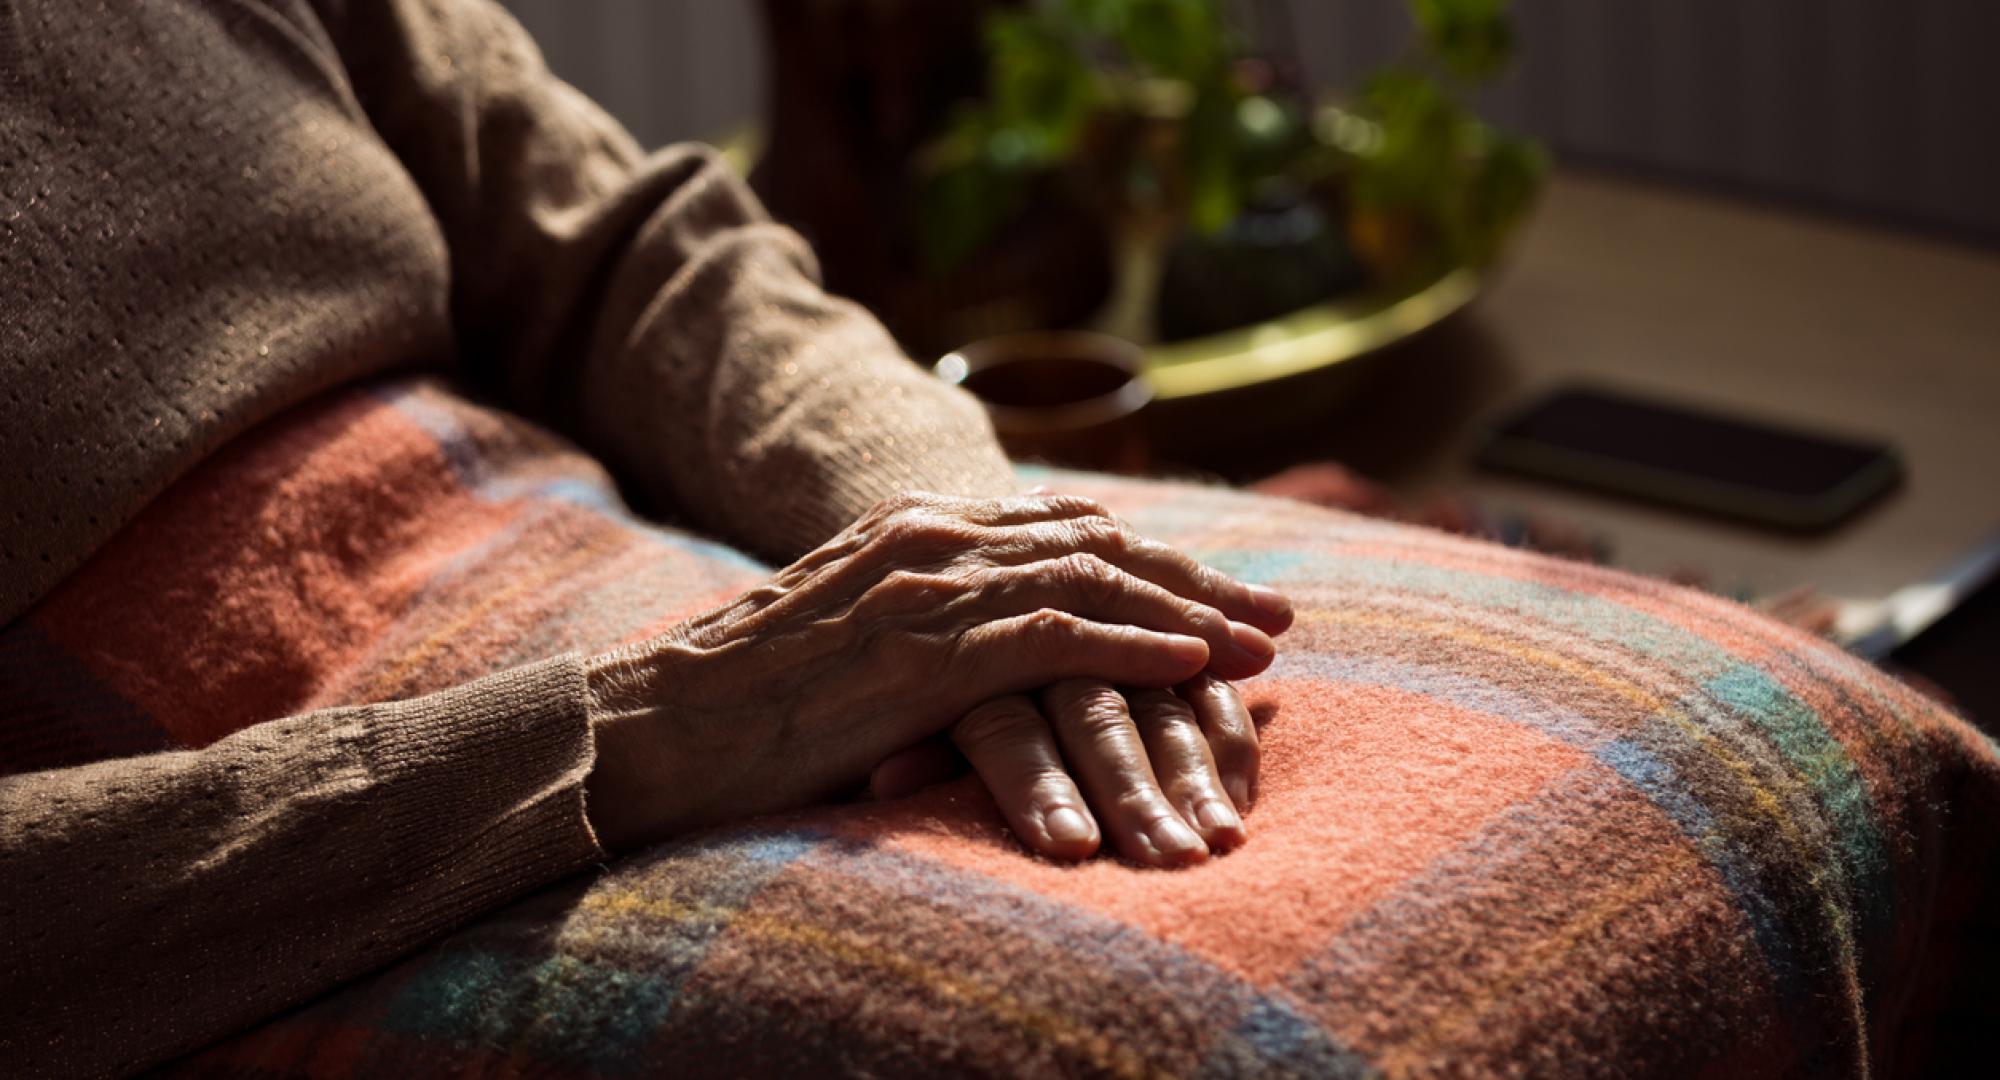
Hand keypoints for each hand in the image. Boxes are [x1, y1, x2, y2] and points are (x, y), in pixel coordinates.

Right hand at [581, 491, 1288, 851]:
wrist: (656, 725)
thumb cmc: (747, 701)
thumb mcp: (850, 633)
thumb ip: (925, 617)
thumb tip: (991, 648)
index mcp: (916, 527)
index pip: (1066, 528)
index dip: (1155, 560)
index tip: (1220, 594)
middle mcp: (932, 538)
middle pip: (1100, 545)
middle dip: (1197, 578)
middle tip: (1277, 618)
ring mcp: (927, 589)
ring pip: (1094, 583)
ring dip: (1191, 614)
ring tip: (1262, 648)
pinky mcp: (921, 651)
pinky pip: (1056, 637)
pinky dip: (1135, 648)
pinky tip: (1193, 668)